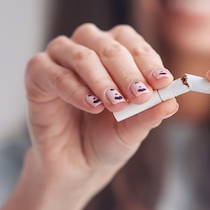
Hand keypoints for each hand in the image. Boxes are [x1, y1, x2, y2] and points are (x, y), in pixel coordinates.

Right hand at [24, 24, 177, 201]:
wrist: (77, 165)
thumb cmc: (108, 139)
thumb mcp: (134, 129)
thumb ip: (150, 114)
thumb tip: (172, 102)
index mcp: (115, 52)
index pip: (132, 44)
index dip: (148, 61)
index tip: (163, 81)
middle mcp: (87, 48)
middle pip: (108, 46)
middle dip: (127, 71)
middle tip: (140, 95)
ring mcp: (60, 59)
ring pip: (81, 55)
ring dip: (101, 79)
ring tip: (116, 104)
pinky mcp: (37, 75)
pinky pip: (53, 73)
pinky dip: (74, 88)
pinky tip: (91, 105)